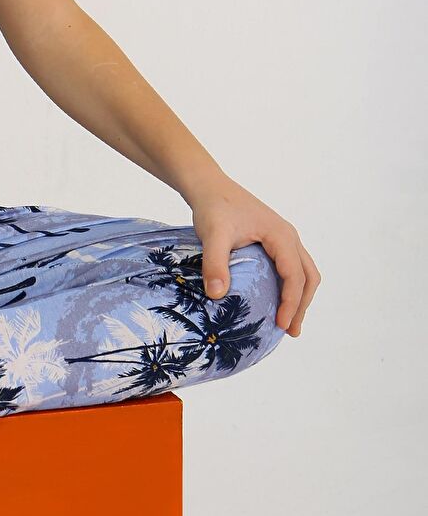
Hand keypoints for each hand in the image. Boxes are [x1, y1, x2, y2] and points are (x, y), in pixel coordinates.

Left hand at [185, 171, 319, 336]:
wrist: (208, 185)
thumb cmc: (213, 207)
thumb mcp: (212, 235)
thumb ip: (215, 263)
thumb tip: (217, 294)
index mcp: (281, 235)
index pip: (295, 276)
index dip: (291, 303)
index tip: (280, 324)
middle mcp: (288, 236)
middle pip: (308, 276)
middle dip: (301, 304)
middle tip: (290, 330)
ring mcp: (283, 236)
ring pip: (304, 271)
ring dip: (300, 296)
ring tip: (288, 321)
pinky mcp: (273, 238)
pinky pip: (292, 265)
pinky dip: (292, 285)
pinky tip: (276, 298)